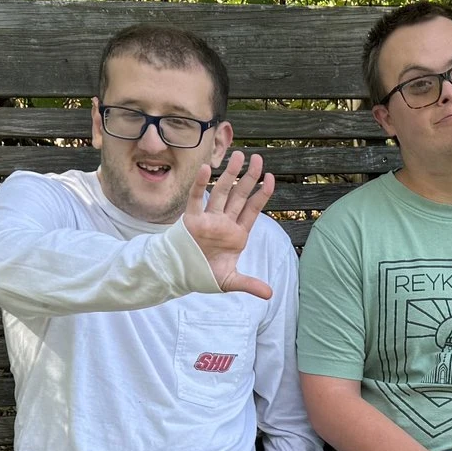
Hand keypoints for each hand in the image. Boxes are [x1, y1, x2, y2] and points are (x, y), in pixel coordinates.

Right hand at [182, 151, 277, 298]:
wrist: (180, 276)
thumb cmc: (205, 275)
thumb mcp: (230, 281)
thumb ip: (250, 284)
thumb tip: (270, 295)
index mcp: (237, 234)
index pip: (253, 209)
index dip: (262, 194)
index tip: (271, 178)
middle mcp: (224, 222)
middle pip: (240, 195)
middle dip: (249, 177)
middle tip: (259, 158)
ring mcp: (209, 219)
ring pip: (221, 192)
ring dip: (230, 175)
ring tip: (239, 156)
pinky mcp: (192, 219)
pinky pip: (196, 198)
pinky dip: (201, 184)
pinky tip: (208, 168)